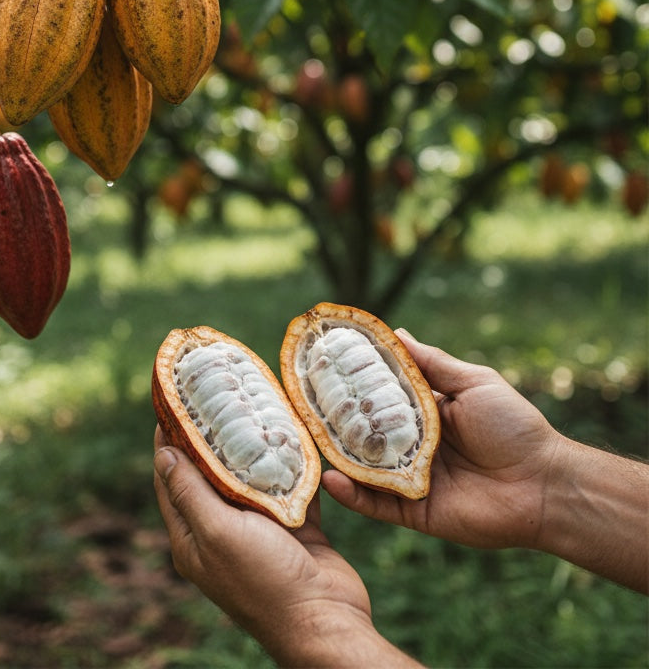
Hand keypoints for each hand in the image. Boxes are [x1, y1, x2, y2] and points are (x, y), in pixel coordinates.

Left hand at [153, 427, 419, 666]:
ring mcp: (258, 532)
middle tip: (217, 396)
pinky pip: (287, 489)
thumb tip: (161, 454)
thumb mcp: (218, 533)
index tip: (173, 404)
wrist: (326, 621)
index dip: (168, 442)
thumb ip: (190, 493)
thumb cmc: (266, 580)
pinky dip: (290, 465)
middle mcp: (221, 533)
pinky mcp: (294, 531)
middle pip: (209, 475)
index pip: (170, 480)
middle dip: (212, 437)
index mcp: (193, 539)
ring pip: (250, 479)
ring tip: (254, 406)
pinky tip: (293, 435)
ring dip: (252, 448)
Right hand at [322, 330, 562, 549]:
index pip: (378, 398)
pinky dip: (353, 495)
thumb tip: (396, 332)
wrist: (546, 484)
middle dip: (332, 422)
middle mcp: (410, 446)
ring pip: (362, 469)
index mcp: (423, 414)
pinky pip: (377, 505)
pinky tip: (332, 479)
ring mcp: (410, 480)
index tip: (320, 368)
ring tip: (304, 441)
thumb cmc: (514, 427)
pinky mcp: (414, 512)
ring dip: (334, 457)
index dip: (352, 385)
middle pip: (363, 434)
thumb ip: (432, 363)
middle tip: (298, 407)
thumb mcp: (473, 382)